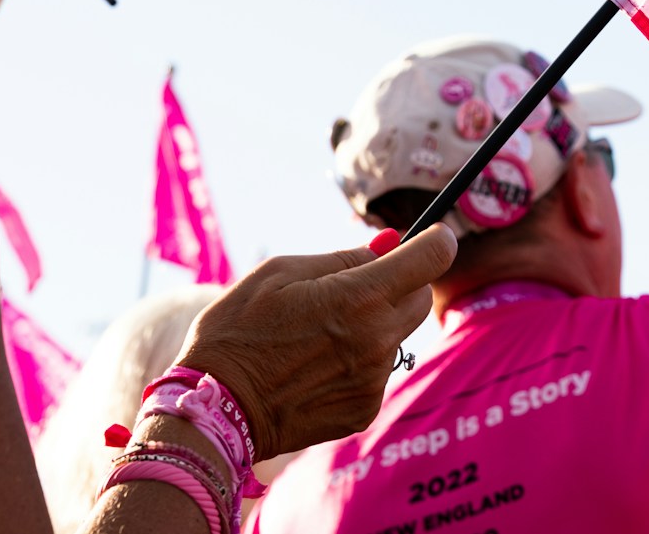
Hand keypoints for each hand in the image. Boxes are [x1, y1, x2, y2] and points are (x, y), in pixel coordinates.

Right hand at [176, 226, 456, 457]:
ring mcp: (374, 379)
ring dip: (375, 327)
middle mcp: (378, 340)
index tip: (428, 238)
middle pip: (421, 298)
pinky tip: (316, 367)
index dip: (435, 241)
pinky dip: (359, 363)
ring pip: (397, 337)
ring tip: (320, 335)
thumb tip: (390, 243)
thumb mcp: (281, 272)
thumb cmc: (238, 329)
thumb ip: (343, 258)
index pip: (434, 257)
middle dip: (401, 285)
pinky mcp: (364, 409)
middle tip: (355, 288)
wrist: (213, 408)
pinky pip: (377, 372)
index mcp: (360, 297)